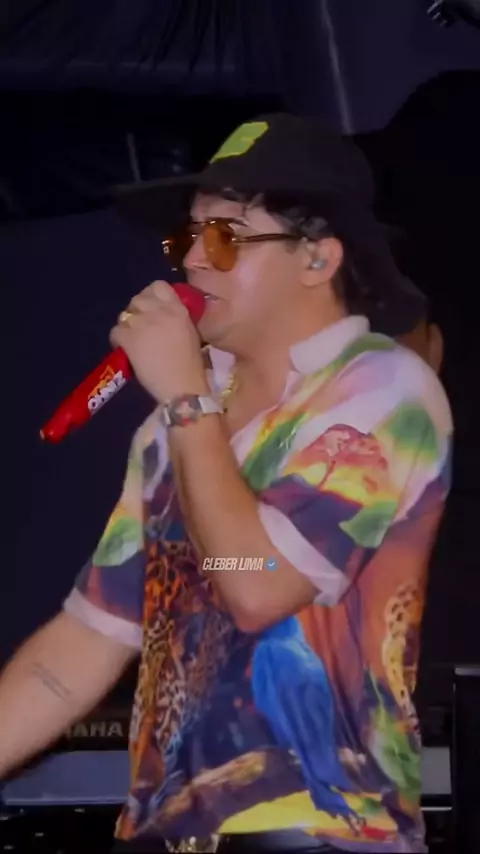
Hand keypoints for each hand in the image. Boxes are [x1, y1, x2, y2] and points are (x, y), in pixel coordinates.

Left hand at [110, 281, 208, 403]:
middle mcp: (159, 310)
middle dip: (137, 312)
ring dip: (127, 326)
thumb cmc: (191, 367)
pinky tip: (124, 350)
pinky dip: (118, 340)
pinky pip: (115, 331)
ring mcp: (142, 323)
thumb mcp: (190, 333)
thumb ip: (176, 319)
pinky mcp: (128, 338)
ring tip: (133, 340)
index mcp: (178, 309)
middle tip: (140, 328)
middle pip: (138, 299)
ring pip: (125, 315)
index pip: (158, 286)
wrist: (182, 387)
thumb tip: (163, 317)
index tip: (151, 308)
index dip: (151, 295)